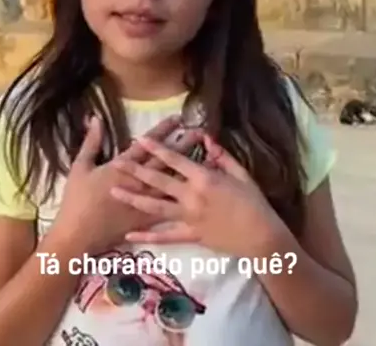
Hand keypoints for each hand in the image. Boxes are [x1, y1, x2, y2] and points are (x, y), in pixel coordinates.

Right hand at [52, 115, 200, 255]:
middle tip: (198, 132)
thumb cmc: (77, 201)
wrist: (78, 236)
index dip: (162, 130)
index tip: (177, 119)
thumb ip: (91, 141)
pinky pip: (170, 208)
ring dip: (187, 169)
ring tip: (205, 157)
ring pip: (172, 182)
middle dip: (182, 145)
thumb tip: (96, 118)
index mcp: (122, 168)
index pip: (146, 144)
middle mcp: (139, 183)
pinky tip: (198, 191)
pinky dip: (185, 197)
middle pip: (165, 161)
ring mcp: (145, 203)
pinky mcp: (148, 220)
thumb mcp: (79, 167)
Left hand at [110, 134, 282, 257]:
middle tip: (116, 163)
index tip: (139, 139)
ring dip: (133, 199)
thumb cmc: (253, 201)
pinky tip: (129, 236)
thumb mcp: (240, 173)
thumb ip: (221, 155)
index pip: (174, 159)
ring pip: (155, 208)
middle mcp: (191, 196)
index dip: (155, 148)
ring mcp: (189, 218)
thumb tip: (206, 138)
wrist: (261, 236)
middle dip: (136, 171)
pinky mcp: (190, 236)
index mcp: (203, 178)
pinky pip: (165, 237)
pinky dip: (147, 237)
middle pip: (158, 181)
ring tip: (114, 192)